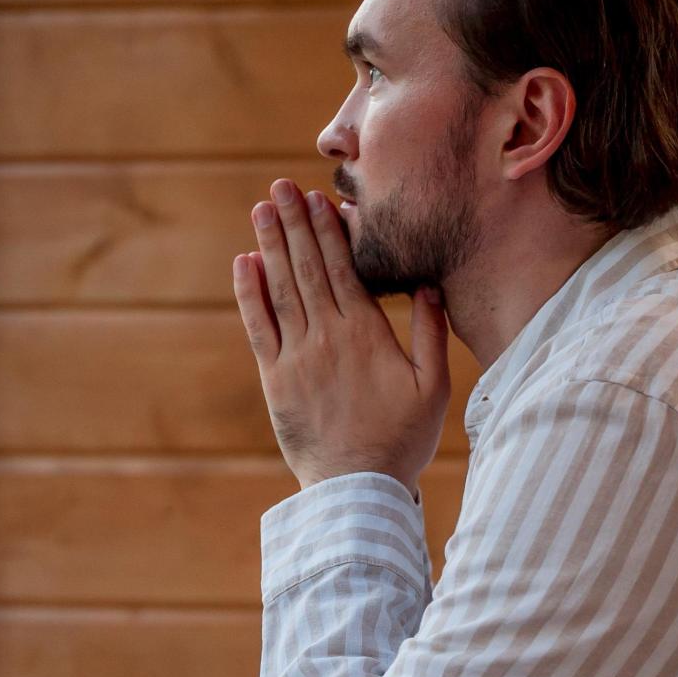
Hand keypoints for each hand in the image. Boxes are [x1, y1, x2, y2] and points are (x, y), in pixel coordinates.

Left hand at [233, 178, 451, 494]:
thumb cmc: (402, 440)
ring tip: (261, 209)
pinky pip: (258, 326)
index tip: (316, 199)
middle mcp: (327, 337)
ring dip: (270, 245)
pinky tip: (245, 263)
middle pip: (307, 268)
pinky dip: (250, 292)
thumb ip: (430, 333)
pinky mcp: (275, 379)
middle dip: (293, 223)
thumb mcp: (433, 387)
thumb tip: (427, 284)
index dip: (327, 230)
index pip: (343, 269)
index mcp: (366, 334)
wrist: (356, 489)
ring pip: (280, 288)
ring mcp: (297, 357)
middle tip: (279, 187)